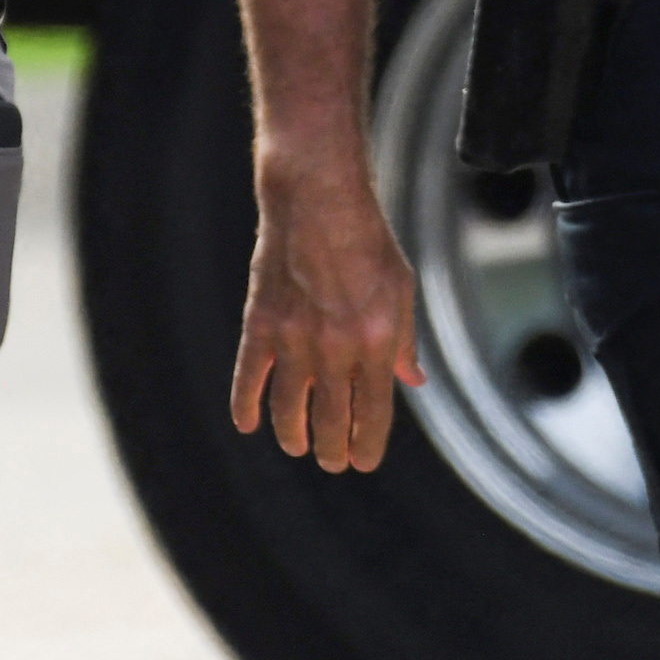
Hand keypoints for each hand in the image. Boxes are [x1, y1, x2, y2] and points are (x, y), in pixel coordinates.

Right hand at [229, 161, 423, 472]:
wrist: (317, 198)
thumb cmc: (367, 240)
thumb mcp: (401, 289)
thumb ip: (404, 341)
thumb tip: (412, 382)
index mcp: (376, 339)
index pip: (373, 412)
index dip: (367, 445)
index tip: (362, 462)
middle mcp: (336, 346)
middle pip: (331, 420)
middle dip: (333, 450)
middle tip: (332, 460)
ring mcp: (294, 337)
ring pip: (290, 408)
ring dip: (293, 436)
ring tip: (298, 445)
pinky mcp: (261, 322)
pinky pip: (250, 377)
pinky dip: (247, 404)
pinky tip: (249, 423)